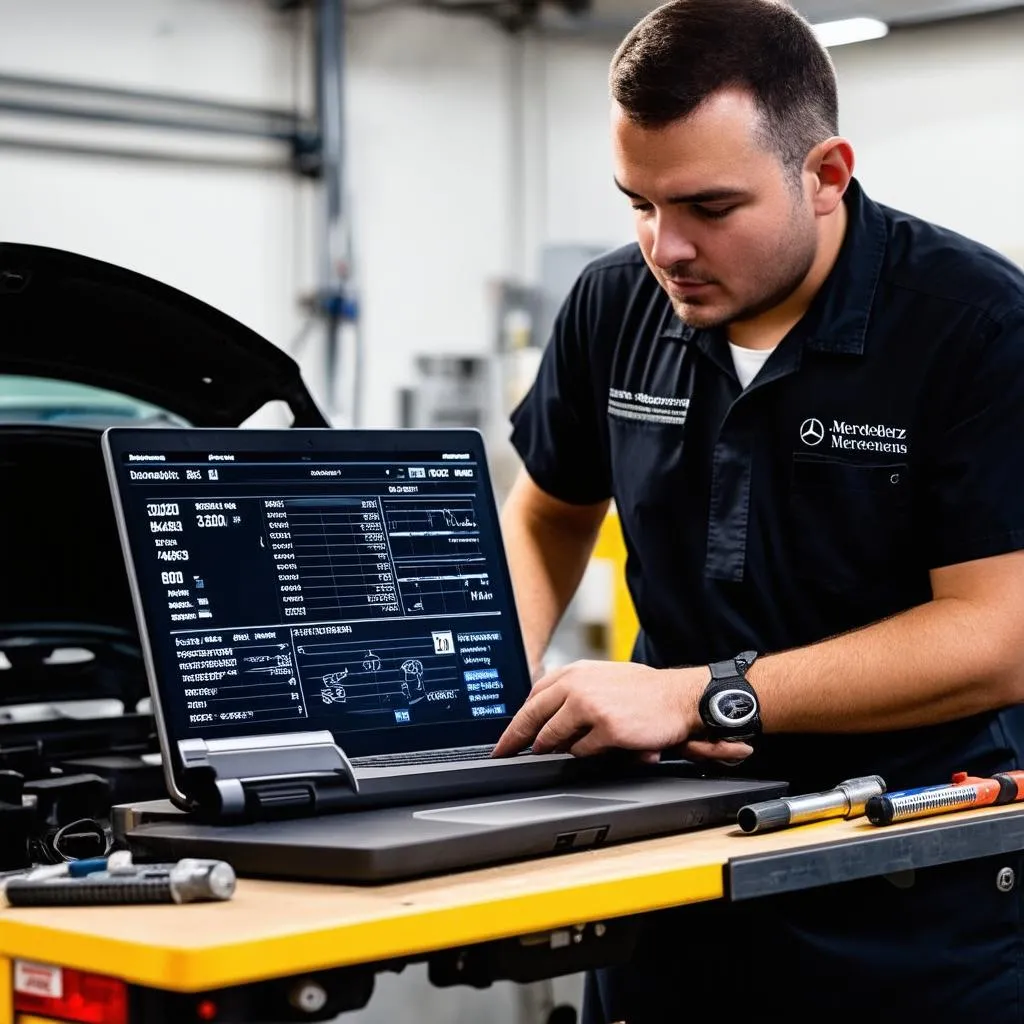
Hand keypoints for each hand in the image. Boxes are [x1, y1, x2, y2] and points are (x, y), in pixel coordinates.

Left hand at [492, 660, 752, 762]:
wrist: (680, 697)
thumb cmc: (646, 691)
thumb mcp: (604, 678)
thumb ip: (575, 690)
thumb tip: (548, 718)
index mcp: (575, 671)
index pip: (532, 697)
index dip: (516, 722)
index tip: (505, 739)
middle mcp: (577, 685)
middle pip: (532, 717)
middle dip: (515, 740)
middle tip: (504, 754)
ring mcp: (589, 706)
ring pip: (553, 737)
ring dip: (553, 749)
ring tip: (560, 753)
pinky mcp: (605, 728)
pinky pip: (581, 751)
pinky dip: (586, 755)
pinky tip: (599, 750)